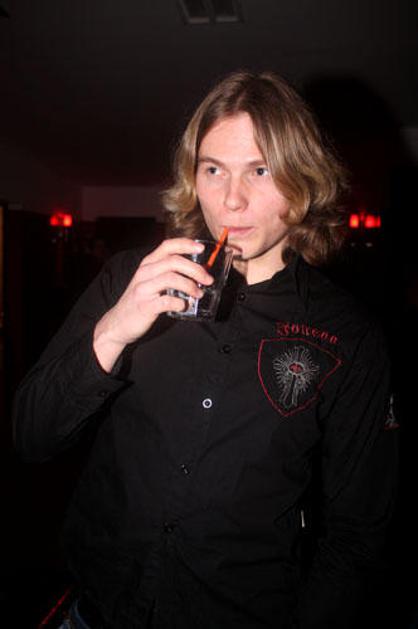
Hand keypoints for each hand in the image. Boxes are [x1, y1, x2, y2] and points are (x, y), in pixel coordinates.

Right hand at [93, 238, 213, 371]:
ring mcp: (143, 289)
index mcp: (148, 264)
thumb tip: (197, 273)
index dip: (186, 244)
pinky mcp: (145, 306)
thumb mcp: (150, 281)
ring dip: (190, 286)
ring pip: (171, 278)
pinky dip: (180, 303)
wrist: (118, 323)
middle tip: (208, 279)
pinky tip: (184, 306)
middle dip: (195, 269)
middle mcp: (144, 273)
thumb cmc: (140, 301)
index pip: (167, 246)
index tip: (202, 248)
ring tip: (199, 294)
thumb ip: (168, 274)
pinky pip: (166, 301)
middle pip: (173, 261)